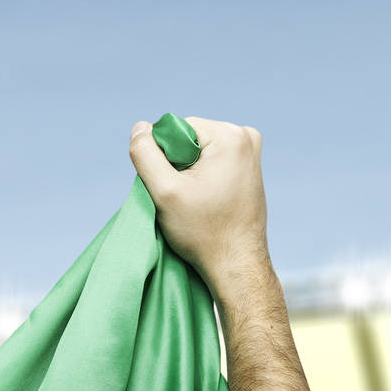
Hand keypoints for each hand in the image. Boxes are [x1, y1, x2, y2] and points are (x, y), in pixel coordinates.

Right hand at [129, 117, 270, 294]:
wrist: (236, 263)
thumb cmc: (203, 231)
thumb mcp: (165, 192)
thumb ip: (145, 155)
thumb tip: (139, 127)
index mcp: (230, 136)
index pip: (177, 128)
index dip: (164, 156)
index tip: (172, 187)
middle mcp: (246, 136)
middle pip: (189, 138)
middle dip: (176, 164)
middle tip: (182, 197)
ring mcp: (251, 152)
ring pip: (199, 151)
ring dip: (187, 173)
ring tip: (195, 201)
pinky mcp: (249, 167)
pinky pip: (212, 161)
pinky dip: (201, 178)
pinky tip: (204, 201)